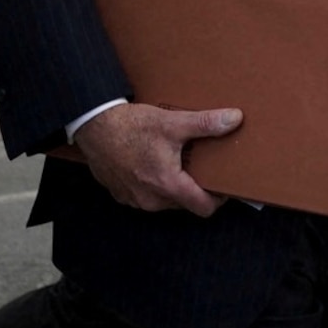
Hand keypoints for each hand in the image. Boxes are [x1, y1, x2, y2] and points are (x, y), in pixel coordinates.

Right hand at [72, 102, 237, 215]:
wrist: (93, 125)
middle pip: (185, 204)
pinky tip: (151, 164)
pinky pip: (146, 197)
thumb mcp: (173, 123)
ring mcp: (134, 200)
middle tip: (199, 166)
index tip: (222, 186)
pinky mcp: (121, 195)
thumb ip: (206, 124)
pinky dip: (152, 185)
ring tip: (174, 162)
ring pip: (165, 201)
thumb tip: (234, 119)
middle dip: (194, 188)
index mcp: (167, 185)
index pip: (203, 208)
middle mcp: (151, 200)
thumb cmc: (131, 126)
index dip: (218, 199)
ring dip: (172, 187)